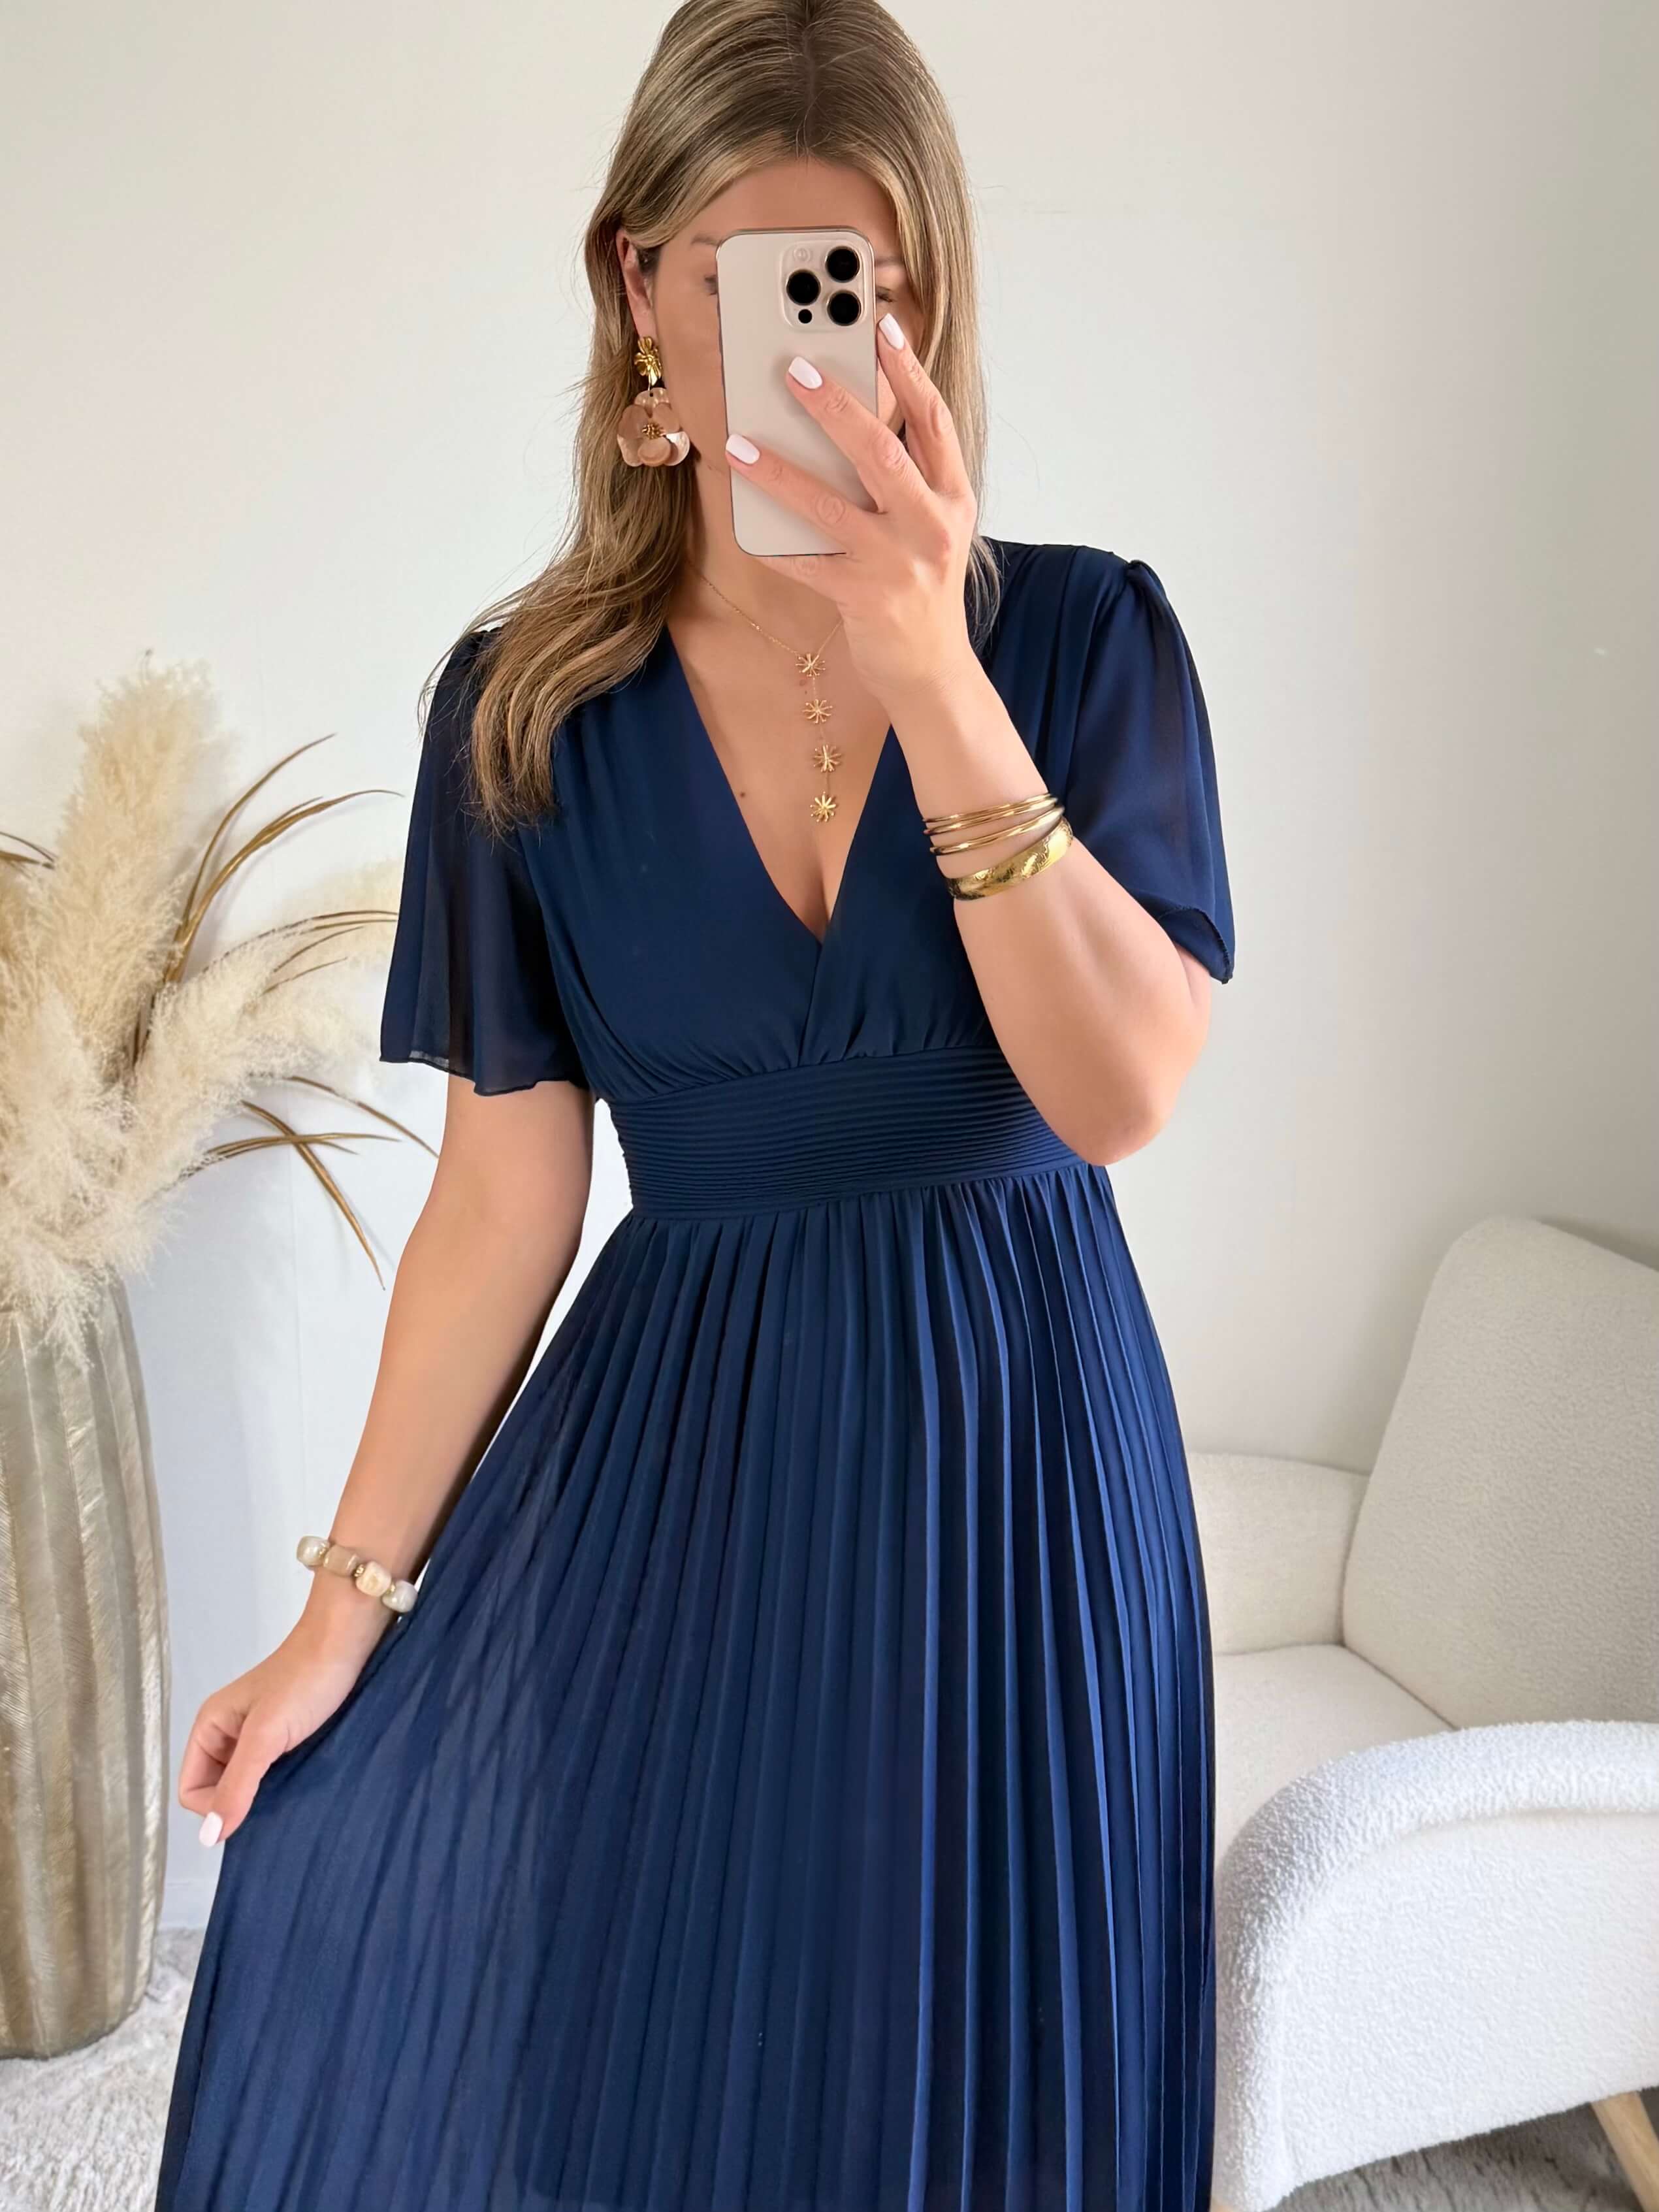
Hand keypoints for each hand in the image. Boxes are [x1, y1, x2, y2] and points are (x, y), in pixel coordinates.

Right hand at [178, 1604, 391, 1845]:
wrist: (347, 1642)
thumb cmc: (305, 1680)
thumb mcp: (266, 1735)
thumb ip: (237, 1785)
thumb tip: (208, 1837)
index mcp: (209, 1728)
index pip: (191, 1790)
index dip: (214, 1806)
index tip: (251, 1802)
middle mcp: (227, 1733)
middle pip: (217, 1790)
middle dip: (240, 1803)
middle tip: (277, 1798)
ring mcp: (257, 1736)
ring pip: (247, 1784)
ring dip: (265, 1795)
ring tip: (292, 1790)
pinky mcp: (285, 1737)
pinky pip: (271, 1773)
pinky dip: (283, 1782)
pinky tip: (303, 1781)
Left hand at [722, 314, 979, 709]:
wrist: (933, 671)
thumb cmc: (923, 587)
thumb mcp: (932, 526)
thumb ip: (907, 477)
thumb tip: (850, 420)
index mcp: (953, 498)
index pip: (934, 422)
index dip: (909, 372)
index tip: (880, 327)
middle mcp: (931, 527)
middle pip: (882, 454)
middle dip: (836, 409)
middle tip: (793, 371)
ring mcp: (897, 565)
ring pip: (831, 507)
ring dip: (780, 473)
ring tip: (739, 444)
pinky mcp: (863, 599)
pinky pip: (806, 563)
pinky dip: (772, 542)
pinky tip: (742, 520)